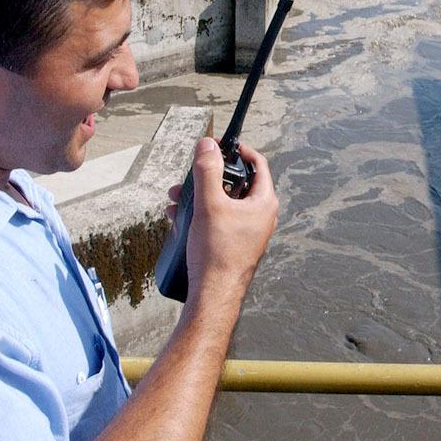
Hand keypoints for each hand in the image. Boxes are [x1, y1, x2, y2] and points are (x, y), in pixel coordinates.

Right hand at [182, 138, 278, 294]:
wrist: (213, 295)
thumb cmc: (218, 253)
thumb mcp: (209, 205)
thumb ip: (207, 171)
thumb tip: (207, 145)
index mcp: (264, 203)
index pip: (258, 164)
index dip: (239, 151)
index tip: (220, 146)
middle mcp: (260, 216)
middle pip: (236, 183)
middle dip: (208, 177)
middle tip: (189, 176)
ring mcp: (248, 231)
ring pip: (223, 202)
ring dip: (199, 197)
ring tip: (176, 199)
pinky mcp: (234, 243)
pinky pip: (217, 220)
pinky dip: (200, 215)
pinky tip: (179, 218)